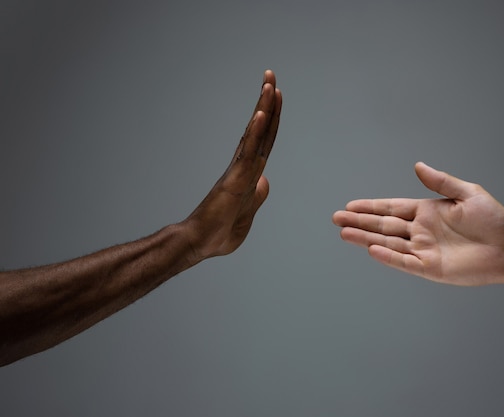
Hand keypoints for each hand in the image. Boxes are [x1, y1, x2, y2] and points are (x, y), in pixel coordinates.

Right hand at [182, 70, 281, 260]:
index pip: (265, 140)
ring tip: (270, 82)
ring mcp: (240, 170)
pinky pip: (248, 150)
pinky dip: (256, 131)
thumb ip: (257, 196)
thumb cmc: (218, 233)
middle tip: (271, 74)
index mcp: (249, 173)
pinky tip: (262, 113)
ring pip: (255, 133)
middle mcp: (244, 166)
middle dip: (268, 101)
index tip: (276, 95)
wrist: (200, 244)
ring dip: (263, 107)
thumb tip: (264, 180)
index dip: (272, 118)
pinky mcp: (235, 178)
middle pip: (261, 129)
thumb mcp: (247, 214)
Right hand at [333, 162, 503, 285]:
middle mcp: (421, 231)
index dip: (370, 207)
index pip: (391, 209)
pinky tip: (371, 250)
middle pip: (383, 226)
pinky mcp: (431, 268)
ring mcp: (424, 250)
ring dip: (365, 238)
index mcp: (426, 212)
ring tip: (344, 233)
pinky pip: (405, 262)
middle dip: (359, 222)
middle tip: (336, 219)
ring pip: (388, 243)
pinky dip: (388, 257)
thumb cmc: (494, 220)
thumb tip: (417, 165)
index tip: (350, 206)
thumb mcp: (468, 193)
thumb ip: (441, 182)